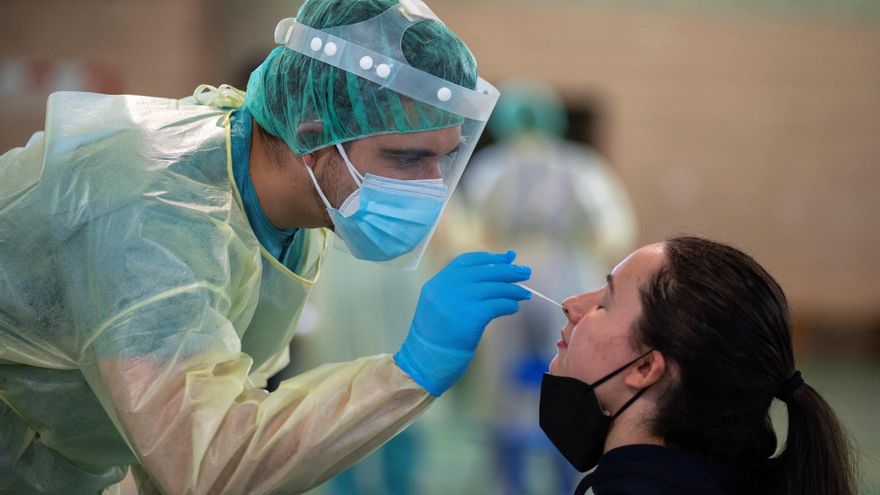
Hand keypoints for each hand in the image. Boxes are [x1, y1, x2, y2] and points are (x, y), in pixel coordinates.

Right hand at [395, 250, 531, 395]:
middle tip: (525, 272)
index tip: (506, 259)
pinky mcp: (472, 317)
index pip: (466, 261)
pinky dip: (510, 305)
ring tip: (524, 293)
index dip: (488, 258)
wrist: (424, 363)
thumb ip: (462, 289)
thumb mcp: (439, 306)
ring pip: (494, 287)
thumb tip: (490, 275)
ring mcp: (459, 301)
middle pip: (484, 271)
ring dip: (513, 289)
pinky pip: (498, 304)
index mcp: (437, 283)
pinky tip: (514, 308)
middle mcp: (446, 288)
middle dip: (508, 270)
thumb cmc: (436, 337)